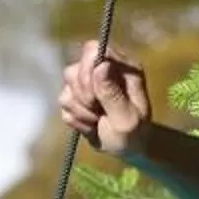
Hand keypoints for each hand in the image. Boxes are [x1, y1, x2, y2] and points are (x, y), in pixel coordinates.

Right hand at [59, 39, 152, 157]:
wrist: (128, 149)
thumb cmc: (135, 134)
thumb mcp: (127, 118)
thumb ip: (113, 93)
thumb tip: (101, 65)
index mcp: (123, 67)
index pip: (93, 50)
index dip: (87, 71)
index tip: (94, 96)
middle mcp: (103, 70)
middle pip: (74, 70)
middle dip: (83, 96)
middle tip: (99, 111)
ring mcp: (88, 83)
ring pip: (66, 88)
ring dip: (80, 110)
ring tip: (97, 119)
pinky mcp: (76, 98)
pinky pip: (63, 104)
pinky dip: (76, 119)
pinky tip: (91, 124)